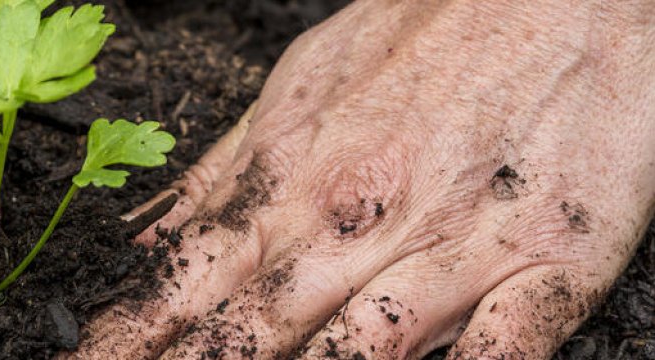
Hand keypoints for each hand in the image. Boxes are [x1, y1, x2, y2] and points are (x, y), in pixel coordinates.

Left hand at [71, 1, 653, 358]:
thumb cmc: (425, 34)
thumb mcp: (296, 87)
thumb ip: (223, 175)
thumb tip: (144, 241)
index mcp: (295, 179)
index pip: (189, 278)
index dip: (130, 335)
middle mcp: (360, 221)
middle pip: (253, 327)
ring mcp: (452, 245)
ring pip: (361, 350)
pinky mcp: (550, 259)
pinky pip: (501, 346)